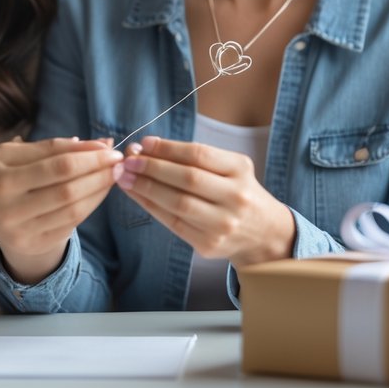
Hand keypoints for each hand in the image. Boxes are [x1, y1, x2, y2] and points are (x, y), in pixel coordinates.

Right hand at [0, 136, 121, 279]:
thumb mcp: (11, 152)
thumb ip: (52, 147)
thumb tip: (95, 143)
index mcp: (4, 180)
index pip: (59, 166)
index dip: (90, 158)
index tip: (111, 148)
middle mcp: (11, 210)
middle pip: (69, 191)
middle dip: (100, 175)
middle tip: (120, 162)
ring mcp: (21, 233)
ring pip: (73, 211)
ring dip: (99, 192)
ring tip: (113, 176)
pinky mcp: (31, 245)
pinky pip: (70, 226)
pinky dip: (88, 208)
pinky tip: (97, 193)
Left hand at [115, 136, 295, 266]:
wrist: (264, 233)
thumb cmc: (238, 192)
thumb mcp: (229, 168)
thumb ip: (195, 158)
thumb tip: (147, 147)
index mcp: (240, 170)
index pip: (199, 154)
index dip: (168, 148)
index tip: (144, 143)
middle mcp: (235, 197)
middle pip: (187, 179)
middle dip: (152, 167)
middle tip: (128, 159)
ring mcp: (223, 224)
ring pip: (177, 203)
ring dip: (145, 188)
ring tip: (124, 177)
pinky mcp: (209, 244)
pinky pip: (173, 223)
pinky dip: (150, 207)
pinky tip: (135, 195)